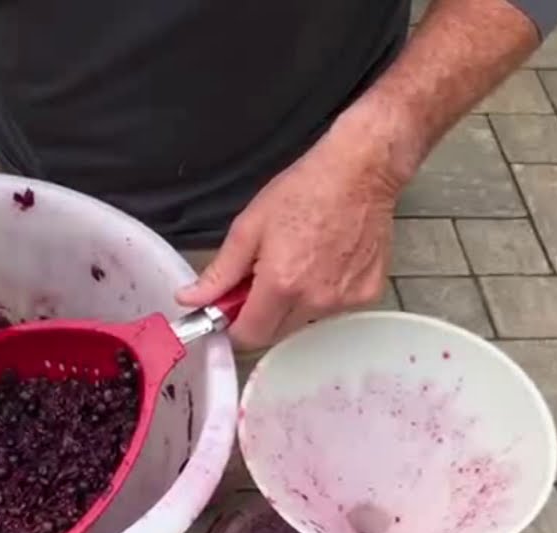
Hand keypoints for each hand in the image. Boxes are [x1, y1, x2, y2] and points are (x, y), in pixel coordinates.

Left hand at [176, 113, 408, 350]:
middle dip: (262, 313)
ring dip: (293, 303)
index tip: (230, 309)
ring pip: (303, 321)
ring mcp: (344, 300)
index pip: (249, 336)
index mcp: (281, 284)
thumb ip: (219, 272)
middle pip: (275, 332)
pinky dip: (322, 293)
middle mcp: (315, 300)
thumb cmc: (304, 191)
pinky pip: (332, 309)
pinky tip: (325, 261)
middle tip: (264, 276)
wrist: (359, 172)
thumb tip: (190, 299)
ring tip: (299, 261)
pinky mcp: (366, 294)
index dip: (234, 326)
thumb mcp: (249, 228)